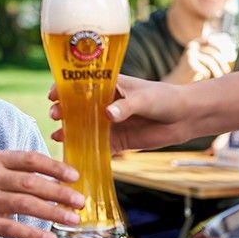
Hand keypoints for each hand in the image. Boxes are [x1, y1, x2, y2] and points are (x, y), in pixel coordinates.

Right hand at [0, 150, 84, 237]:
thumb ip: (19, 175)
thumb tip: (60, 180)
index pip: (30, 158)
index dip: (55, 166)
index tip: (75, 176)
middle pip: (30, 182)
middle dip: (59, 192)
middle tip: (80, 201)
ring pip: (24, 204)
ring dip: (52, 212)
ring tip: (72, 220)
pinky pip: (12, 228)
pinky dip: (34, 234)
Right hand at [51, 74, 193, 152]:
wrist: (184, 117)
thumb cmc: (164, 98)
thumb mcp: (144, 98)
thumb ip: (126, 106)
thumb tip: (108, 114)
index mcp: (109, 85)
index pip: (80, 84)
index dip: (64, 88)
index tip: (53, 94)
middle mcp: (105, 103)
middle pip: (78, 107)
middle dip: (63, 110)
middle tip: (55, 115)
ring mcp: (110, 123)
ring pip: (84, 127)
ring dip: (69, 130)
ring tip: (58, 135)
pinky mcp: (118, 140)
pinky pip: (98, 147)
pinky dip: (85, 150)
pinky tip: (73, 153)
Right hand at [172, 37, 228, 83]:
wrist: (177, 81)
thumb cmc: (193, 70)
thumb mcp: (202, 58)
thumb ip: (211, 53)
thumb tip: (231, 48)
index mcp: (196, 42)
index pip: (211, 41)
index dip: (221, 47)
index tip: (227, 56)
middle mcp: (192, 46)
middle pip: (213, 53)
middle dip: (222, 63)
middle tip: (226, 72)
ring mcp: (189, 54)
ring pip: (210, 61)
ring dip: (217, 71)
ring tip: (219, 77)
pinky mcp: (189, 64)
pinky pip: (205, 70)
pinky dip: (208, 76)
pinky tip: (206, 79)